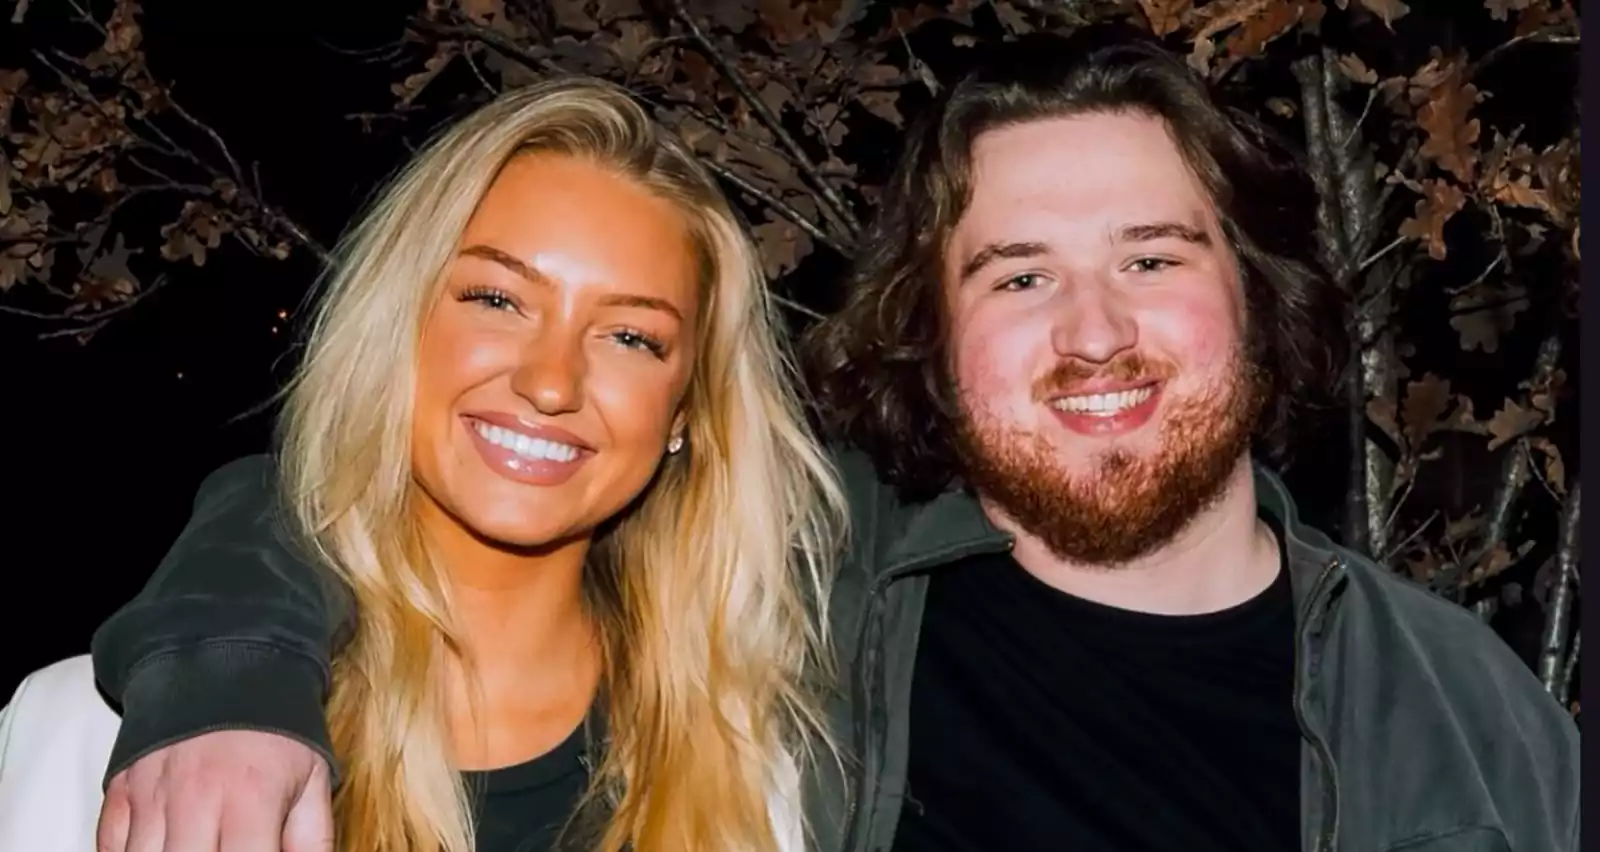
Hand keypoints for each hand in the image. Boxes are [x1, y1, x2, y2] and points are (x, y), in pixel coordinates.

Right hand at [96, 730, 332, 851]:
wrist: (227, 664)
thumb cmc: (276, 731)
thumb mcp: (313, 780)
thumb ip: (311, 840)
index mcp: (251, 798)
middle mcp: (195, 800)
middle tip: (226, 848)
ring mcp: (151, 795)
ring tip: (200, 843)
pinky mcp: (120, 789)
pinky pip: (110, 846)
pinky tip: (161, 846)